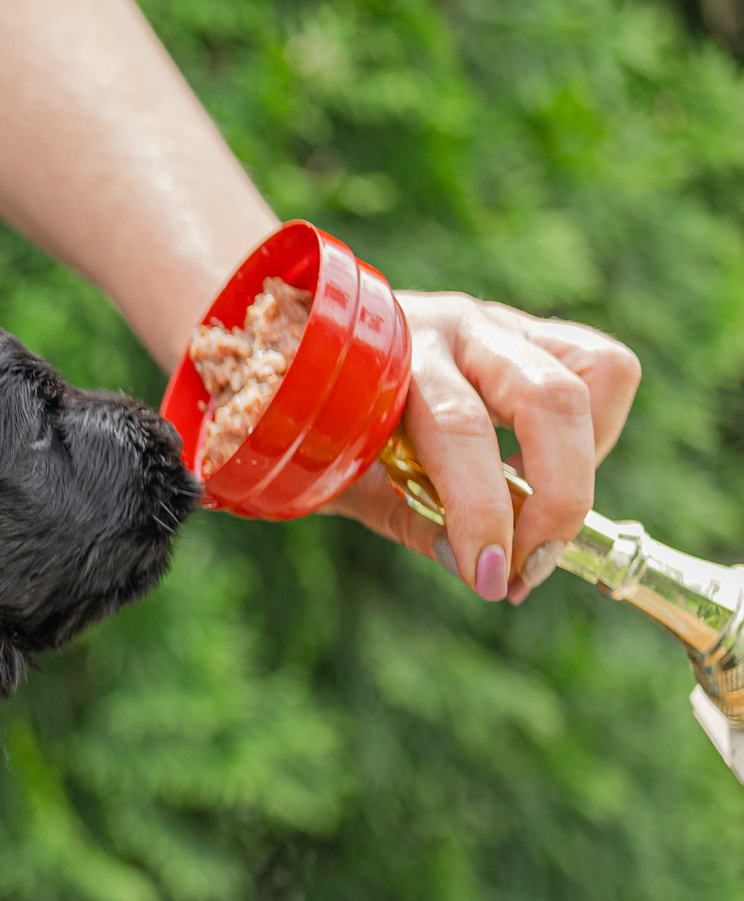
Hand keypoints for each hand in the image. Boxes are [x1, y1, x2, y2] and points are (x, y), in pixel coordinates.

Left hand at [322, 293, 641, 601]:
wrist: (297, 349)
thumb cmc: (318, 424)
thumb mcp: (338, 477)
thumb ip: (405, 517)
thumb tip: (478, 569)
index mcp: (388, 357)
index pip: (458, 431)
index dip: (483, 511)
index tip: (490, 578)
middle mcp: (452, 327)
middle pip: (548, 398)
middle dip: (557, 498)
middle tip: (530, 567)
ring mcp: (499, 322)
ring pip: (595, 372)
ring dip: (585, 462)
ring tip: (543, 521)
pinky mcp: (533, 330)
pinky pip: (604, 366)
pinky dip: (599, 429)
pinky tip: (550, 474)